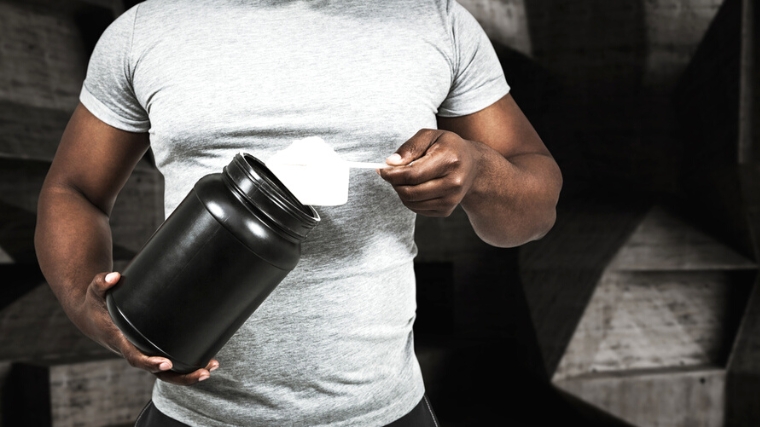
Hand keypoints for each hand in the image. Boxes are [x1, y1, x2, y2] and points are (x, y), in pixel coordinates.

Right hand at [76, 272, 218, 384]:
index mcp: (120, 341)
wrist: (92, 318)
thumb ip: (102, 282)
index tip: (167, 362)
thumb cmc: (95, 304)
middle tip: (205, 371)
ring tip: (213, 366)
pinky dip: (187, 365)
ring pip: (167, 372)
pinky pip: (170, 363)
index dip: (150, 362)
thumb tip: (115, 276)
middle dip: (182, 376)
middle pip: (158, 373)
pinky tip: (208, 360)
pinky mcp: (152, 348)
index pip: (136, 357)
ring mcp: (144, 352)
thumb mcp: (95, 292)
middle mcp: (134, 351)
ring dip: (189, 374)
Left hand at [379, 129, 481, 216]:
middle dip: (395, 184)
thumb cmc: (448, 147)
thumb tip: (390, 163)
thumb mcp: (430, 136)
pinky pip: (417, 209)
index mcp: (449, 160)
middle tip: (391, 174)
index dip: (393, 174)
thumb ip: (409, 147)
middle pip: (411, 192)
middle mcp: (453, 183)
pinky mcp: (447, 210)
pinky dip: (410, 199)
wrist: (472, 166)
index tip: (382, 170)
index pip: (413, 174)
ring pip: (412, 203)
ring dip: (401, 191)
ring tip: (405, 178)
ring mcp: (451, 199)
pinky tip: (416, 186)